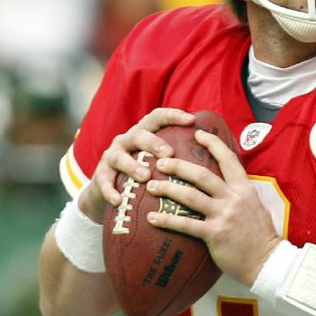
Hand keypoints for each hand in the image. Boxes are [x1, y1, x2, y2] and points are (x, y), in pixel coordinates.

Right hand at [78, 108, 195, 222]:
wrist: (110, 191)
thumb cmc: (144, 174)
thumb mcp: (157, 161)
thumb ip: (177, 156)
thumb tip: (214, 156)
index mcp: (143, 133)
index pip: (157, 117)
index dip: (173, 115)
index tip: (191, 120)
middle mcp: (126, 140)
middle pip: (139, 135)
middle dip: (154, 143)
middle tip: (169, 154)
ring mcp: (112, 157)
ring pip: (120, 157)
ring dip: (133, 166)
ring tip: (145, 176)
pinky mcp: (100, 175)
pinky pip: (104, 182)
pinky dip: (110, 191)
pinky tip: (118, 200)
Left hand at [145, 128, 280, 286]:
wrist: (267, 261)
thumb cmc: (260, 236)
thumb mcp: (255, 207)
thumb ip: (240, 194)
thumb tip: (226, 184)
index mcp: (244, 189)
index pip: (228, 159)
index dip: (212, 144)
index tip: (197, 134)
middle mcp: (234, 198)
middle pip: (202, 174)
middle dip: (178, 166)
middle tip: (160, 162)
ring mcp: (224, 215)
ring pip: (190, 195)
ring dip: (168, 188)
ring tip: (151, 186)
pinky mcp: (215, 234)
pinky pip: (186, 224)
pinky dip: (167, 219)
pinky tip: (152, 218)